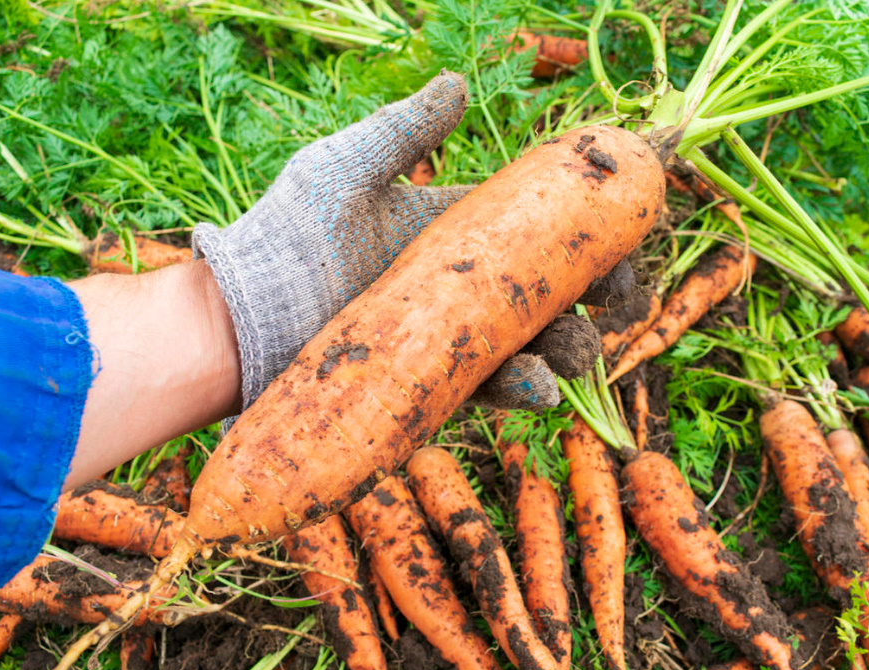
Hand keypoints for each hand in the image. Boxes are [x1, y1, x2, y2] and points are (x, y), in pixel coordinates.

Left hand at [195, 71, 633, 414]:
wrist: (241, 317)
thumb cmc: (287, 233)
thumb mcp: (346, 167)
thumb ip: (404, 131)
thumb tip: (459, 79)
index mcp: (454, 235)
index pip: (539, 228)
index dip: (590, 231)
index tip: (627, 230)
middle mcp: (462, 289)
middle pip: (554, 292)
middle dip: (601, 297)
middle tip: (622, 297)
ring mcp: (451, 340)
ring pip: (535, 347)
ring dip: (571, 349)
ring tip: (575, 349)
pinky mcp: (434, 387)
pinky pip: (491, 391)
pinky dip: (523, 391)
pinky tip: (538, 387)